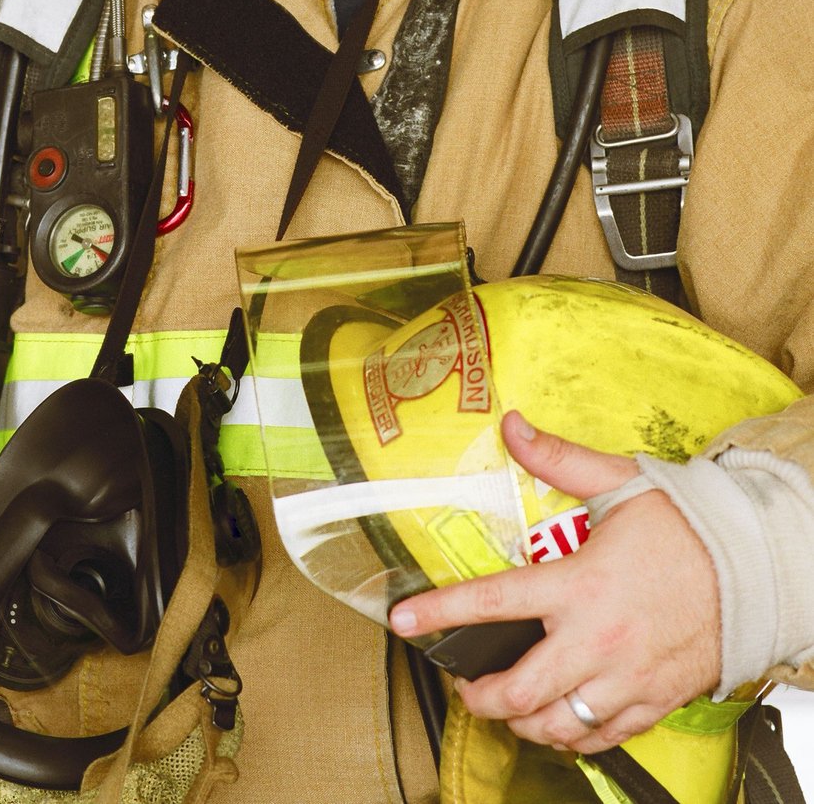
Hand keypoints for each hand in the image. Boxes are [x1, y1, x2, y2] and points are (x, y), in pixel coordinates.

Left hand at [388, 411, 720, 753]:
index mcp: (579, 585)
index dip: (439, 613)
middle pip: (518, 689)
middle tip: (461, 681)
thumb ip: (557, 459)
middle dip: (477, 693)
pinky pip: (602, 736)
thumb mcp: (620, 484)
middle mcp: (597, 640)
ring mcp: (627, 678)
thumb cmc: (688, 530)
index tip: (403, 621)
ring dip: (519, 721)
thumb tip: (512, 426)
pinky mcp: (654, 700)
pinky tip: (555, 719)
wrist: (759, 572)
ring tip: (502, 705)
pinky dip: (570, 735)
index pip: (492, 602)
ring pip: (557, 723)